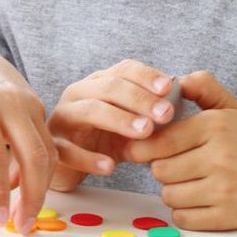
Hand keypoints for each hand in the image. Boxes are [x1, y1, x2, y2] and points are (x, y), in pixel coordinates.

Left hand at [0, 41, 54, 233]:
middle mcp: (9, 102)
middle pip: (33, 156)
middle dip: (33, 197)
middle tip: (23, 226)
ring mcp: (28, 101)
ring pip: (47, 152)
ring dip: (41, 187)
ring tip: (26, 215)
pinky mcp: (38, 104)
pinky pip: (46, 142)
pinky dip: (40, 169)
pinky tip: (24, 187)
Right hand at [48, 60, 176, 190]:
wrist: (67, 164)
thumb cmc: (103, 139)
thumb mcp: (129, 123)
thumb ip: (151, 113)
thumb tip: (182, 102)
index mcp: (99, 82)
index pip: (123, 69)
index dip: (146, 76)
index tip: (169, 87)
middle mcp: (79, 93)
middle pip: (109, 87)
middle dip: (140, 99)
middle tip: (166, 114)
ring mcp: (63, 118)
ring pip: (89, 111)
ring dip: (119, 119)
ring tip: (145, 132)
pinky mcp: (53, 145)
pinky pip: (69, 150)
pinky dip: (89, 158)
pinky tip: (109, 166)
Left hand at [125, 70, 236, 230]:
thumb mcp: (228, 108)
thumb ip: (203, 87)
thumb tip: (175, 80)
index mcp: (216, 126)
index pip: (161, 141)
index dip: (145, 147)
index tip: (140, 150)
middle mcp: (222, 157)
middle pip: (160, 170)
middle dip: (163, 169)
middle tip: (178, 165)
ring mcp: (226, 189)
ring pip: (169, 195)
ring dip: (173, 191)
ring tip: (191, 182)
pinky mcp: (228, 217)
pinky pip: (183, 217)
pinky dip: (185, 212)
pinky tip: (199, 200)